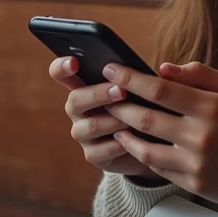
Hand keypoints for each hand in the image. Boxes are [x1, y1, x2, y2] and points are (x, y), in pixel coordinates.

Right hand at [49, 56, 163, 182]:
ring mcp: (83, 134)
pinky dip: (120, 143)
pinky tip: (135, 139)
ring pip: (91, 126)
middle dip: (99, 94)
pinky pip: (102, 149)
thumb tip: (155, 69)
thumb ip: (137, 78)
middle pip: (75, 99)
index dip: (62, 67)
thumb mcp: (138, 89)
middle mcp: (79, 110)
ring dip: (114, 120)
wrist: (149, 145)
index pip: (62, 74)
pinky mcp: (93, 155)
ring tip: (134, 118)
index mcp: (84, 87)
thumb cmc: (142, 108)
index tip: (74, 62)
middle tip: (121, 91)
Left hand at [103, 61, 217, 208]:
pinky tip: (134, 143)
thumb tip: (162, 68)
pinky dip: (142, 154)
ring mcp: (195, 163)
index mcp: (212, 107)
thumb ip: (200, 75)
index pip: (160, 89)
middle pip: (145, 118)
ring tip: (113, 121)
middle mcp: (201, 136)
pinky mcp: (192, 184)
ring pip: (145, 147)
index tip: (111, 68)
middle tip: (103, 95)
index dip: (130, 78)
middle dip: (118, 104)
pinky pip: (158, 167)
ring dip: (124, 133)